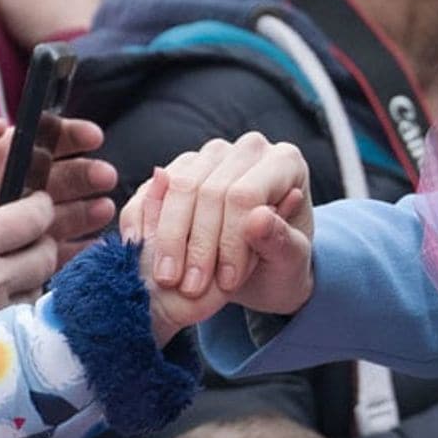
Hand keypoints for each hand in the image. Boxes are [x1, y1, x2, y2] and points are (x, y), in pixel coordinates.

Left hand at [0, 105, 114, 238]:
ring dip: (88, 210)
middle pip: (65, 177)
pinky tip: (88, 247)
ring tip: (103, 210)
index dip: (72, 135)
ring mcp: (20, 219)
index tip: (91, 136)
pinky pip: (50, 249)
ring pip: (65, 212)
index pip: (47, 139)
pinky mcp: (16, 250)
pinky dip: (72, 249)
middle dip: (88, 174)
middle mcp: (20, 185)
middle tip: (103, 177)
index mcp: (4, 153)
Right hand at [0, 191, 59, 321]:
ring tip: (13, 275)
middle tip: (31, 239)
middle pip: (46, 255)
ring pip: (37, 289)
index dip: (41, 208)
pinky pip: (20, 319)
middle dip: (43, 243)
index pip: (31, 218)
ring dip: (32, 278)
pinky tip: (2, 306)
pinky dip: (20, 308)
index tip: (39, 204)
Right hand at [119, 132, 314, 316]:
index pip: (245, 194)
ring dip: (170, 238)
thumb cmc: (283, 263)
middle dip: (197, 243)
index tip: (227, 282)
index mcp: (284, 163)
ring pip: (179, 186)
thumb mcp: (292, 262)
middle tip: (193, 287)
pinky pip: (152, 189)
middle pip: (208, 188)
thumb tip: (258, 219)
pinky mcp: (179, 168)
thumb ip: (280, 241)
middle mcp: (247, 149)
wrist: (261, 269)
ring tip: (171, 281)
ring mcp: (210, 156)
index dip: (231, 240)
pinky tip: (148, 257)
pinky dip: (145, 224)